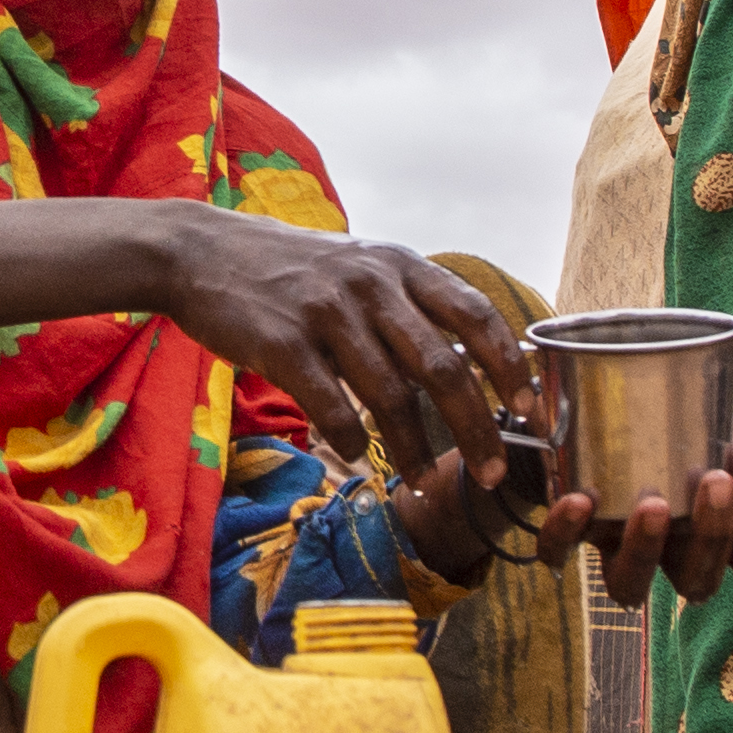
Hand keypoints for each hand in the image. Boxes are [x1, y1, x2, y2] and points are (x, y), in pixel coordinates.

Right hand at [151, 214, 526, 477]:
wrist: (202, 253)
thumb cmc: (291, 268)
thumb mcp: (360, 265)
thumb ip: (408, 304)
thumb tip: (468, 358)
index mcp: (399, 266)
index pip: (475, 315)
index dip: (510, 366)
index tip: (530, 409)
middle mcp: (370, 285)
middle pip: (443, 368)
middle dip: (477, 429)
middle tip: (492, 470)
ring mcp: (327, 314)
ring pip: (391, 397)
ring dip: (414, 449)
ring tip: (420, 479)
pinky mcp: (283, 344)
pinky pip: (333, 407)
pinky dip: (352, 440)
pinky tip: (357, 454)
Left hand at [536, 404, 732, 607]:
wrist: (608, 401)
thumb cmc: (680, 420)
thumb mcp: (723, 418)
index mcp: (711, 528)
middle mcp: (668, 550)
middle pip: (697, 583)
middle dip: (713, 538)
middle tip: (715, 481)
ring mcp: (618, 545)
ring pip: (628, 587)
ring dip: (645, 550)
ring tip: (655, 504)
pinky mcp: (570, 528)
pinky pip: (558, 552)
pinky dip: (566, 533)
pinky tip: (580, 499)